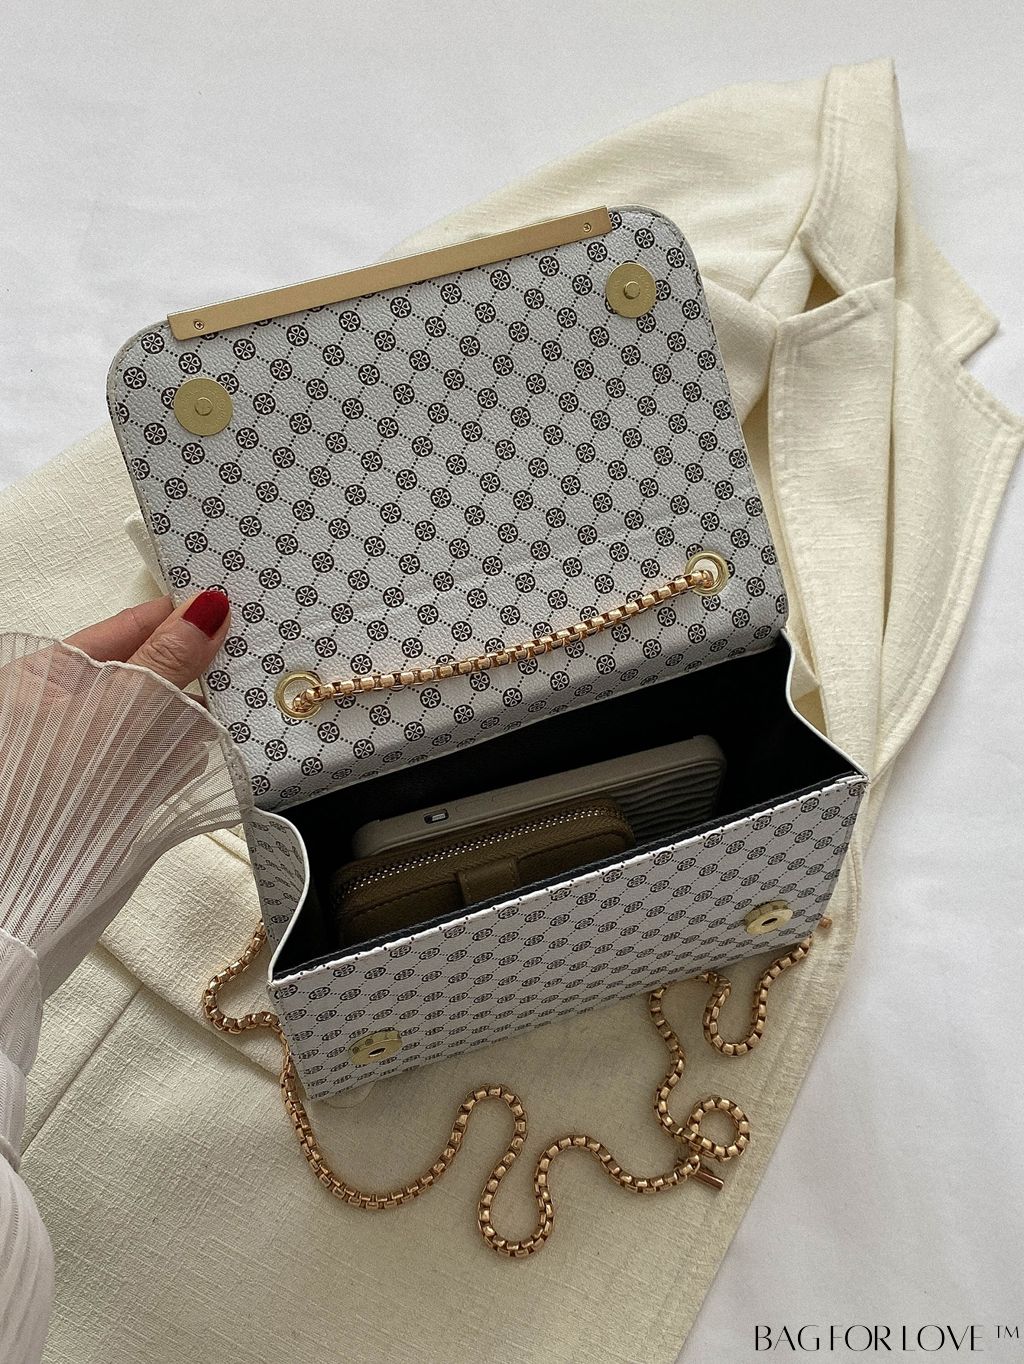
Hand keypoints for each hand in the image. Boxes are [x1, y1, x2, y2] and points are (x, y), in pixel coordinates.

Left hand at [0, 589, 234, 971]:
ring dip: (194, 715)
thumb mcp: (121, 710)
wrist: (20, 897)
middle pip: (146, 670)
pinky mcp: (102, 793)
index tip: (236, 610)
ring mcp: (84, 753)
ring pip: (155, 716)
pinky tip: (208, 754)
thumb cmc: (52, 794)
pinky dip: (181, 754)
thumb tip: (211, 606)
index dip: (183, 617)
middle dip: (195, 668)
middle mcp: (63, 707)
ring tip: (245, 707)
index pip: (131, 627)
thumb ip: (169, 658)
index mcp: (49, 671)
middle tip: (252, 659)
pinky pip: (153, 759)